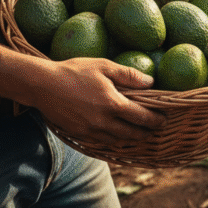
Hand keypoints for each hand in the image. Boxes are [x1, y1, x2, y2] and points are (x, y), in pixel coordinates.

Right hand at [33, 58, 165, 143]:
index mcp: (112, 104)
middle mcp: (102, 122)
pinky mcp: (78, 134)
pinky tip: (118, 134)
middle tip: (157, 128)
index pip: (141, 117)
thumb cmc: (75, 71)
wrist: (42, 85)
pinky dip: (113, 140)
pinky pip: (101, 141)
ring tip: (141, 133)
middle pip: (132, 133)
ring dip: (131, 138)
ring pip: (117, 140)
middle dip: (147, 132)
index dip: (156, 119)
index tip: (164, 118)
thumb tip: (150, 82)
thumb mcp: (104, 66)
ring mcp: (89, 131)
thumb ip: (129, 75)